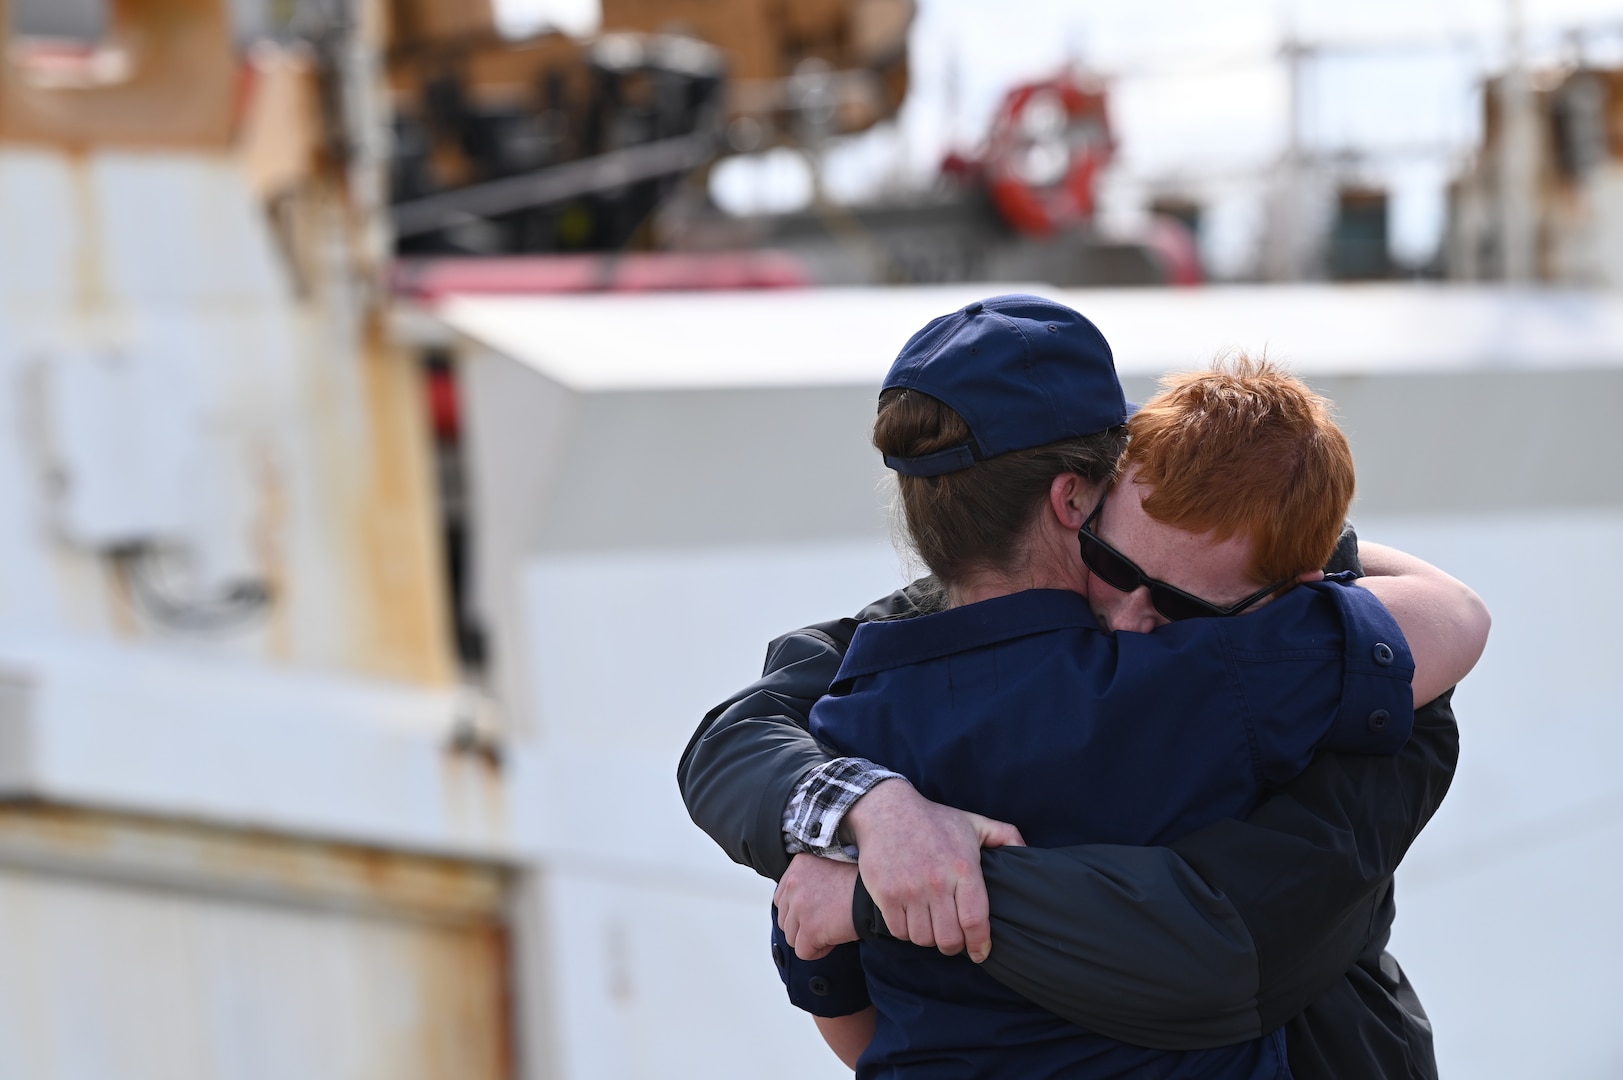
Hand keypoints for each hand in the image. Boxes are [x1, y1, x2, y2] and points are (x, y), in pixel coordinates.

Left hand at [774, 854, 859, 959]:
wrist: (876, 895)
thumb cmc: (859, 884)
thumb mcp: (828, 868)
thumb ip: (808, 880)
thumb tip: (798, 905)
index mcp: (797, 866)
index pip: (782, 899)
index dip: (799, 912)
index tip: (818, 912)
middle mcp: (794, 883)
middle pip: (785, 920)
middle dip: (803, 927)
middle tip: (826, 923)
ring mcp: (800, 906)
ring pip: (792, 938)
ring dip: (810, 939)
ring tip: (831, 931)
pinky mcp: (810, 928)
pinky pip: (803, 952)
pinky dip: (819, 951)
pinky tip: (833, 940)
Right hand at [844, 780, 1023, 962]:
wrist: (886, 810)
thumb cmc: (934, 820)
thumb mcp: (975, 822)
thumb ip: (1007, 835)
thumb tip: (1027, 853)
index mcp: (963, 867)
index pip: (975, 920)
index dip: (980, 944)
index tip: (981, 953)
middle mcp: (936, 882)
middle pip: (949, 939)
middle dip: (954, 945)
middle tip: (954, 937)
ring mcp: (908, 890)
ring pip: (924, 939)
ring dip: (930, 937)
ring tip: (932, 924)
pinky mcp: (885, 895)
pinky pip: (899, 932)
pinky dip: (906, 932)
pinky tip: (912, 918)